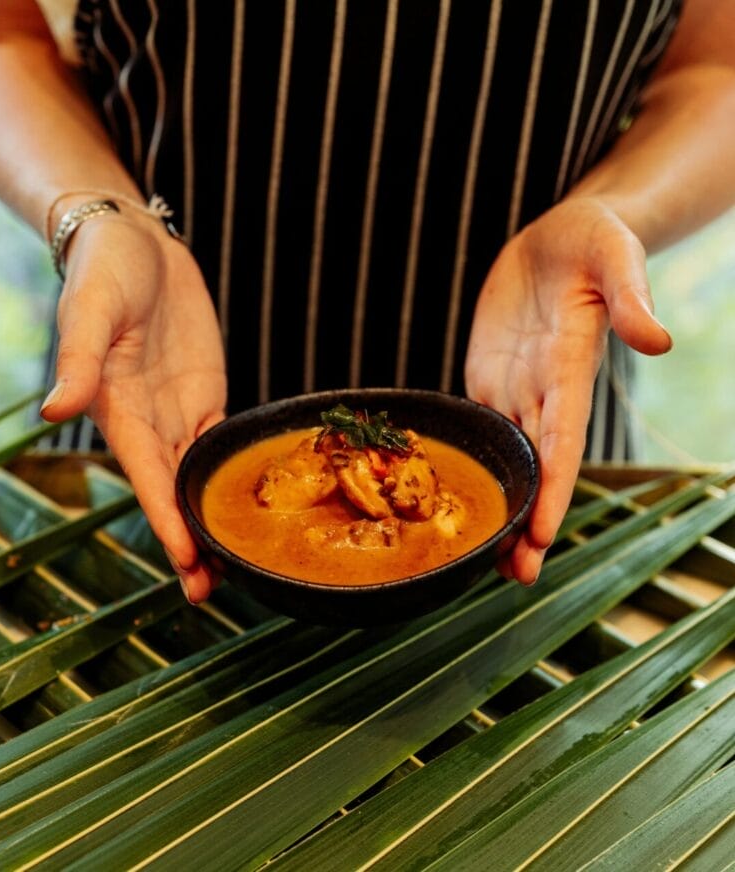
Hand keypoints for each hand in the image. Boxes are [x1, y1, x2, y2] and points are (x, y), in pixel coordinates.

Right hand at [40, 210, 226, 603]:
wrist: (136, 242)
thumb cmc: (105, 270)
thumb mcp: (91, 308)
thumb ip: (80, 359)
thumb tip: (56, 411)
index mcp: (119, 409)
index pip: (147, 477)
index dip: (167, 519)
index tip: (186, 560)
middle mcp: (150, 421)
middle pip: (173, 492)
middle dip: (189, 541)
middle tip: (211, 590)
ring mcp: (180, 411)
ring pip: (198, 478)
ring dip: (210, 521)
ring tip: (233, 565)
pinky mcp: (206, 395)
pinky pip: (221, 443)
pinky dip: (230, 478)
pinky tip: (244, 508)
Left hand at [464, 197, 671, 584]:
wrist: (556, 240)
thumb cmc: (593, 242)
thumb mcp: (614, 256)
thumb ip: (631, 298)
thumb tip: (659, 341)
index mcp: (570, 372)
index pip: (564, 443)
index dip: (553, 490)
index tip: (541, 535)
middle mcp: (542, 392)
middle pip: (535, 468)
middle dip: (526, 521)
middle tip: (514, 576)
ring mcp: (512, 389)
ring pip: (504, 460)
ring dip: (497, 508)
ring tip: (481, 560)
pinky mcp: (486, 379)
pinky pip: (474, 429)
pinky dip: (469, 467)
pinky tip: (453, 500)